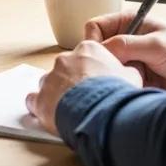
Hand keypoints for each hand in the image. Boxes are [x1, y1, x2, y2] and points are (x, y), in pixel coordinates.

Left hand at [25, 40, 141, 134]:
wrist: (101, 110)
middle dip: (72, 82)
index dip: (91, 70)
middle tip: (84, 98)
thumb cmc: (116, 92)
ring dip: (56, 94)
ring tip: (68, 109)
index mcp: (88, 50)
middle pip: (66, 69)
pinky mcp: (40, 98)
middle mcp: (66, 59)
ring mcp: (51, 78)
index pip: (86, 56)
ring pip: (49, 83)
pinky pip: (34, 100)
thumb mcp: (132, 76)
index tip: (95, 81)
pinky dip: (40, 107)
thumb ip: (126, 70)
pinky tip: (49, 115)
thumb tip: (129, 71)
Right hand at [85, 8, 165, 89]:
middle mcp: (125, 40)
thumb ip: (127, 45)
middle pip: (97, 51)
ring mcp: (130, 60)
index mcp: (128, 23)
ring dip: (112, 77)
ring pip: (106, 69)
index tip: (98, 57)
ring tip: (127, 83)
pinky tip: (131, 91)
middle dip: (101, 63)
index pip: (95, 27)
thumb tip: (99, 51)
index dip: (93, 41)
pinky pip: (118, 82)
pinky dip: (120, 87)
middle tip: (113, 74)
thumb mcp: (157, 45)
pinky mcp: (135, 78)